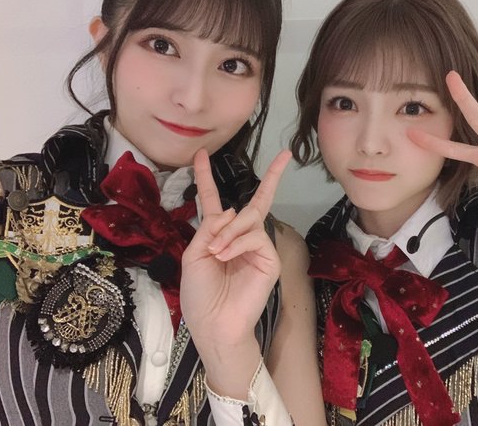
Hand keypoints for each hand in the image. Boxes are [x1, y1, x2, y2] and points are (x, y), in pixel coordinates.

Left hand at [180, 149, 291, 344]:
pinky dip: (237, 243)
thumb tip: (233, 210)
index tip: (201, 154)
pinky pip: (255, 237)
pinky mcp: (269, 259)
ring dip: (229, 231)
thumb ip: (209, 228)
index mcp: (217, 235)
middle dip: (271, 177)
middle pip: (255, 202)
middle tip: (284, 156)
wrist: (213, 324)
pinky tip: (224, 256)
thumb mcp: (193, 255)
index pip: (213, 200)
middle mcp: (240, 237)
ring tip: (215, 252)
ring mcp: (257, 247)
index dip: (206, 177)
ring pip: (249, 219)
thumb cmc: (199, 295)